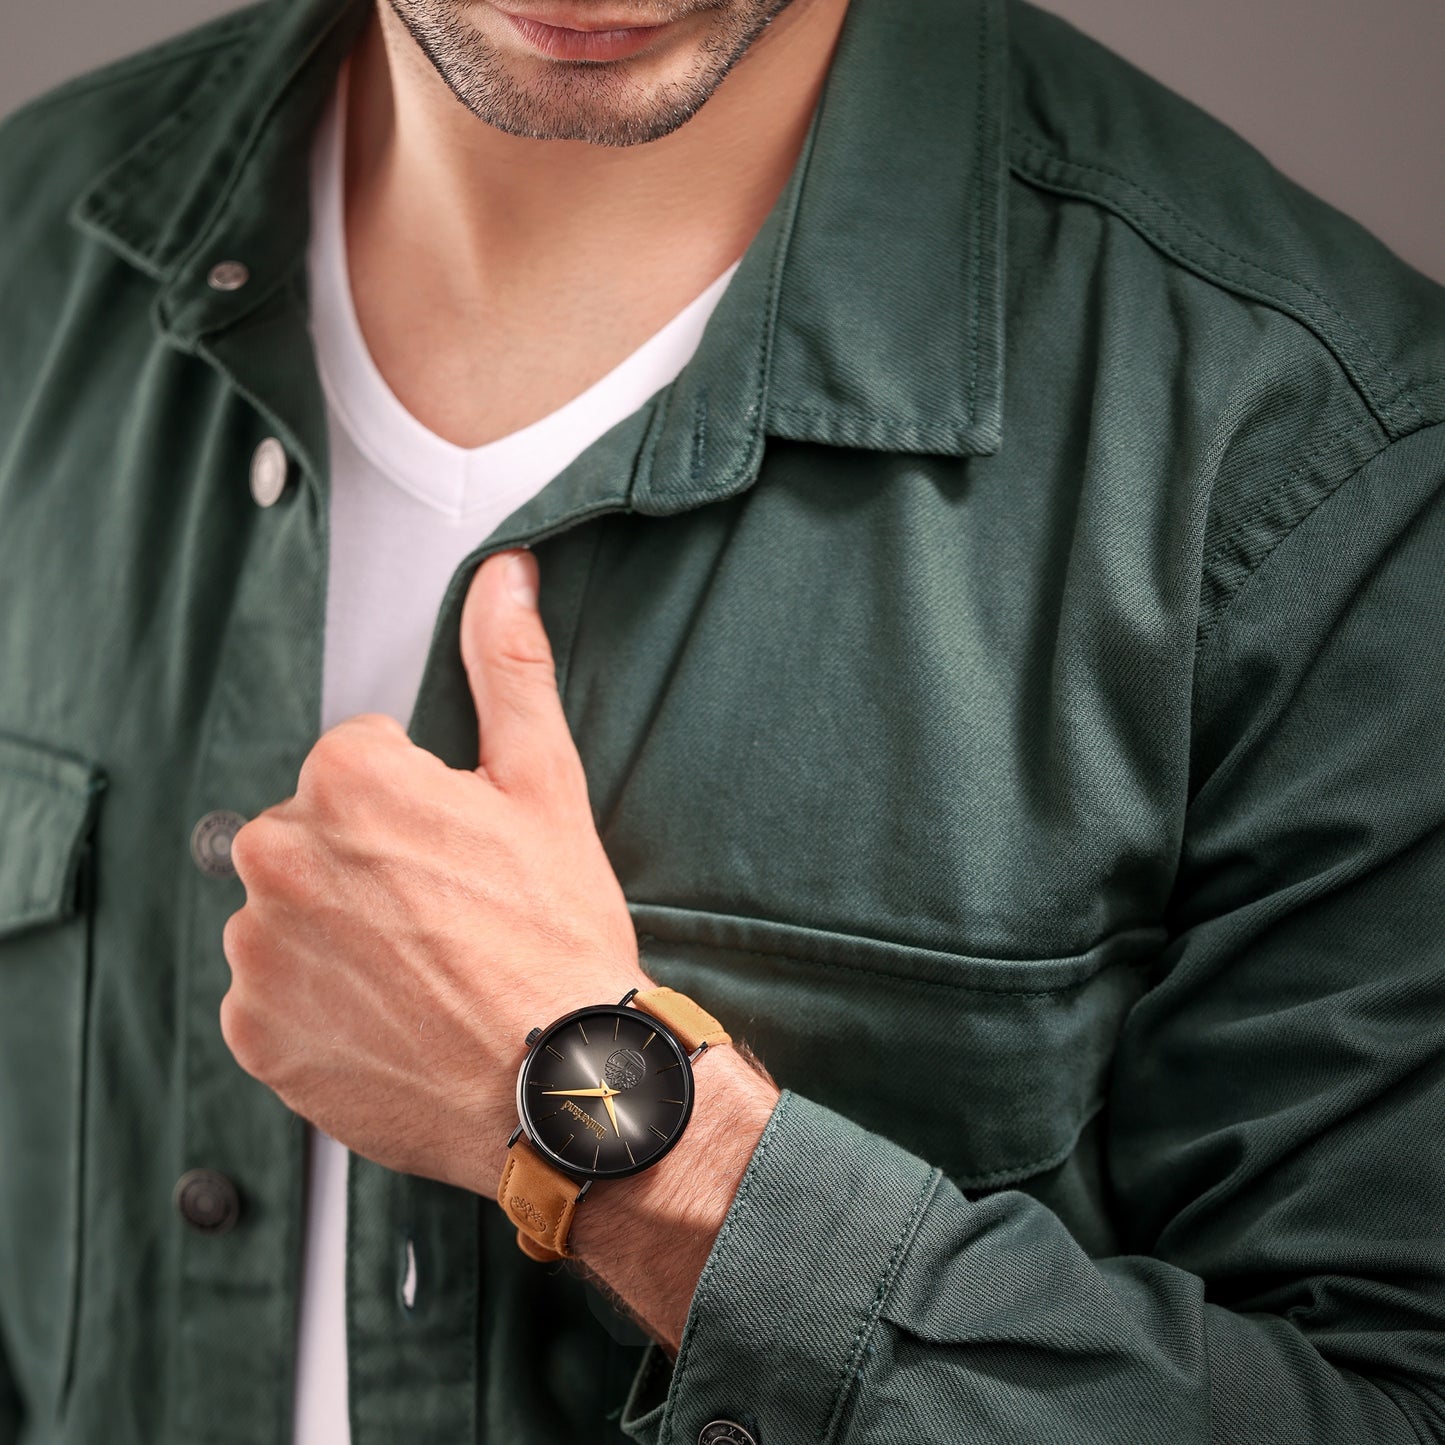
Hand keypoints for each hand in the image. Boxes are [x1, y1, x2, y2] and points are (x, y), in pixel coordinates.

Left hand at [218, 548, 652, 1198]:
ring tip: (422, 971)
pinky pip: (273, 995)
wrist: (561, 1083)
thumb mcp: (545, 784)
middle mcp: (278, 857)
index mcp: (345, 780)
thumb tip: (505, 576)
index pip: (359, 761)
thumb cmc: (556, 937)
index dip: (421, 804)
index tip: (461, 854)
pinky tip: (390, 1016)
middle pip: (314, 833)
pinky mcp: (254, 1033)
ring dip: (338, 931)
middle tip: (447, 915)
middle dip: (369, 861)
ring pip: (289, 912)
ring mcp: (259, 951)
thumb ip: (509, 667)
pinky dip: (318, 1003)